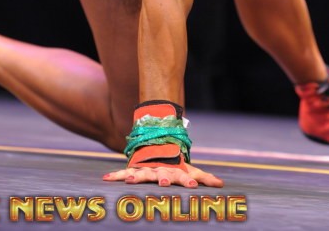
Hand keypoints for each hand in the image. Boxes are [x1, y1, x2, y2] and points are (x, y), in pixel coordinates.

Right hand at [103, 161, 223, 187]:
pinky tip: (107, 178)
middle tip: (164, 183)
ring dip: (135, 177)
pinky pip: (123, 172)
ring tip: (129, 180)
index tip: (193, 186)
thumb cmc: (176, 163)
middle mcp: (161, 169)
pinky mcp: (135, 169)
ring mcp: (147, 169)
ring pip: (141, 173)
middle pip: (162, 175)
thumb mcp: (190, 169)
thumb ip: (205, 177)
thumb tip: (222, 184)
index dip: (188, 181)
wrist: (159, 142)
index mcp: (175, 170)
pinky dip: (116, 175)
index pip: (183, 176)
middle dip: (163, 179)